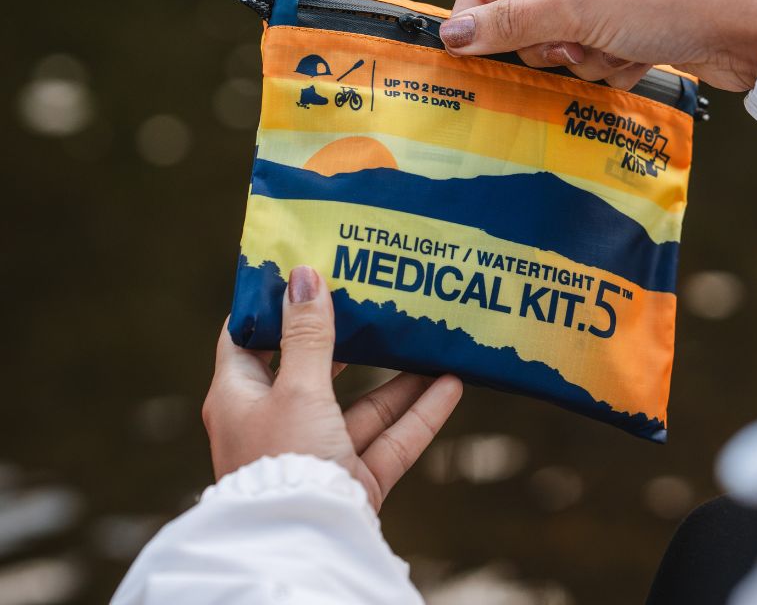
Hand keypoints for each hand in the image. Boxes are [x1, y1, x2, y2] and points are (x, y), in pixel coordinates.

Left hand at [203, 266, 462, 510]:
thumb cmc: (286, 461)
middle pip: (313, 369)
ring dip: (396, 376)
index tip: (302, 270)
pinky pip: (389, 439)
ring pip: (361, 406)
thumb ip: (308, 335)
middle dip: (348, 337)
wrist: (305, 549)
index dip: (271, 306)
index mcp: (240, 398)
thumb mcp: (297, 388)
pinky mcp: (351, 482)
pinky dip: (420, 414)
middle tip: (375, 296)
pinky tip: (451, 384)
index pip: (248, 340)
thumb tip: (304, 274)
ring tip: (427, 339)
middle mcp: (275, 424)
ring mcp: (316, 454)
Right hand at [440, 0, 756, 91]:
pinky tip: (640, 56)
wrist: (754, 25)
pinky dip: (610, 59)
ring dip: (583, 54)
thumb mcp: (578, 10)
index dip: (479, 2)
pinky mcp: (634, 15)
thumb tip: (452, 35)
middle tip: (570, 45)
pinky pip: (594, 46)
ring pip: (562, 32)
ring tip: (616, 48)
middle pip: (529, 1)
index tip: (467, 44)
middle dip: (548, 36)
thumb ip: (510, 23)